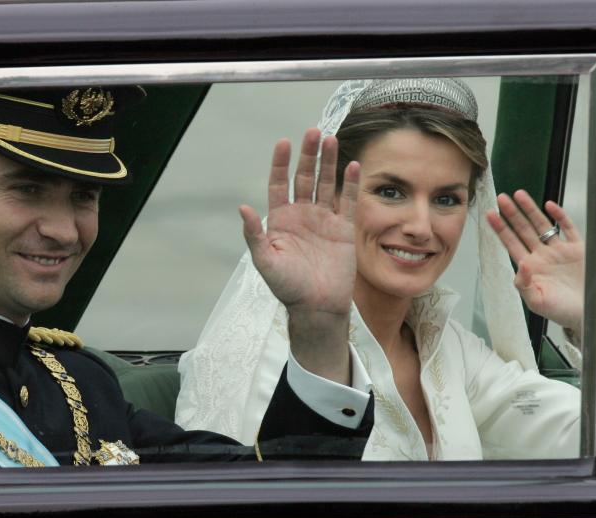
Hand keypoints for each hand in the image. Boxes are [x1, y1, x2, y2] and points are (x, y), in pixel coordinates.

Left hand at [240, 128, 360, 382]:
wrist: (317, 307)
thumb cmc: (288, 287)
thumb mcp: (265, 261)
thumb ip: (254, 235)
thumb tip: (243, 208)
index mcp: (281, 219)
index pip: (279, 183)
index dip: (280, 163)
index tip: (283, 143)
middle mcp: (302, 215)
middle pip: (304, 177)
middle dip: (308, 155)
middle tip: (313, 132)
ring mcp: (324, 220)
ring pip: (326, 184)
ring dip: (328, 163)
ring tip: (331, 139)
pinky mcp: (343, 229)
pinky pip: (348, 201)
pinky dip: (350, 184)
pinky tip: (352, 165)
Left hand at [486, 189, 584, 340]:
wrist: (586, 314)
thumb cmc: (561, 311)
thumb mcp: (536, 302)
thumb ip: (524, 285)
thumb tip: (519, 264)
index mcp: (530, 268)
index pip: (511, 244)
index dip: (501, 229)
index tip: (490, 215)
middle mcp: (542, 256)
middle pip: (523, 230)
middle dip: (512, 214)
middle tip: (502, 198)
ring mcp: (559, 251)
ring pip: (542, 225)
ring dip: (530, 210)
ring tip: (519, 195)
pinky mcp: (577, 249)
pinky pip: (568, 228)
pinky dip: (559, 216)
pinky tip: (550, 205)